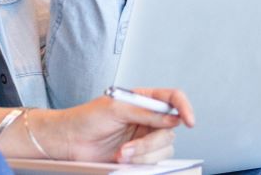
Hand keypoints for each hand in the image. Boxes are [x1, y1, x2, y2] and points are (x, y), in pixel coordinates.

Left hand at [28, 91, 193, 163]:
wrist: (71, 140)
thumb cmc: (87, 118)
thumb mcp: (115, 108)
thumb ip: (145, 112)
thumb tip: (171, 118)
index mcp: (143, 99)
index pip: (172, 98)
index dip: (184, 108)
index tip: (189, 121)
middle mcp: (147, 117)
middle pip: (170, 129)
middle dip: (150, 142)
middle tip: (128, 147)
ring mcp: (145, 136)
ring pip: (164, 148)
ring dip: (143, 154)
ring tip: (121, 153)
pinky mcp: (140, 154)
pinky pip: (154, 161)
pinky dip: (140, 161)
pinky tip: (123, 158)